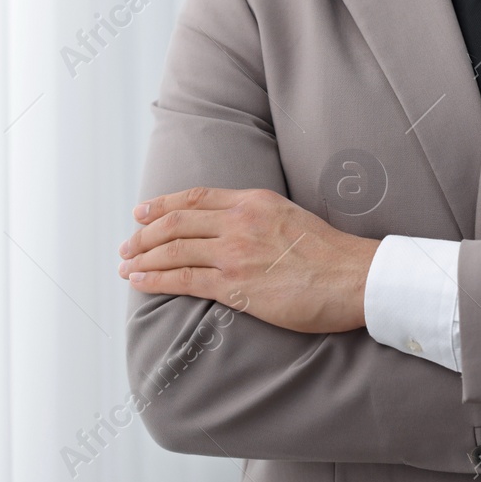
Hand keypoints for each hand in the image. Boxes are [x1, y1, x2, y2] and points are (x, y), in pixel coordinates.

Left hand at [117, 187, 379, 332]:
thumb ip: (257, 216)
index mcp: (252, 201)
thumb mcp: (290, 216)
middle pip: (176, 222)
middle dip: (144, 234)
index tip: (142, 212)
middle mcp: (238, 221)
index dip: (163, 204)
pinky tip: (141, 281)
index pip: (195, 197)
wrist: (354, 277)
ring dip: (143, 258)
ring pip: (174, 250)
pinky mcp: (235, 284)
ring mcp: (235, 252)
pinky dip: (156, 279)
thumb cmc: (330, 254)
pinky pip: (184, 279)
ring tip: (126, 266)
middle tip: (127, 245)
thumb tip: (233, 225)